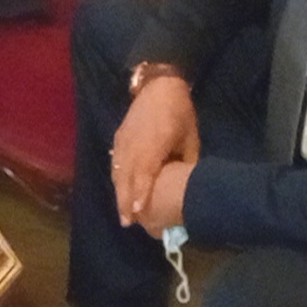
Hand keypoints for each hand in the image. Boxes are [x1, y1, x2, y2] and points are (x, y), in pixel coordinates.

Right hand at [112, 77, 198, 226]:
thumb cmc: (180, 112)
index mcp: (154, 143)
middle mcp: (135, 143)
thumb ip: (186, 161)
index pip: (145, 171)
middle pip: (127, 175)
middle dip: (125, 200)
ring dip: (119, 192)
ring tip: (123, 213)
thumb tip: (184, 184)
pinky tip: (119, 189)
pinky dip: (117, 178)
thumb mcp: (190, 138)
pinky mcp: (119, 136)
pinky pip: (116, 161)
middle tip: (127, 222)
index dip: (141, 192)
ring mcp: (124, 139)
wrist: (159, 85)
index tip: (138, 211)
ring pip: (118, 170)